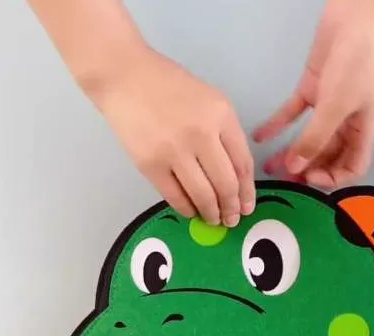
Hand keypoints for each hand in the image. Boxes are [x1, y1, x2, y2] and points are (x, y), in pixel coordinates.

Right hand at [94, 49, 254, 226]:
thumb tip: (234, 176)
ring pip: (202, 195)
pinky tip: (192, 212)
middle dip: (232, 208)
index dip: (247, 191)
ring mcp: (174, 151)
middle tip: (232, 219)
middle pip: (226, 184)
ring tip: (214, 219)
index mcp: (221, 116)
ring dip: (212, 213)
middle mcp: (202, 135)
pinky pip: (174, 196)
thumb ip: (225, 134)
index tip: (248, 206)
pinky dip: (187, 209)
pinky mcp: (149, 165)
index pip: (243, 164)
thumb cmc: (170, 86)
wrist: (125, 77)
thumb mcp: (210, 101)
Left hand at [254, 0, 373, 188]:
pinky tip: (260, 137)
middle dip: (306, 170)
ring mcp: (326, 108)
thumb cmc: (356, 66)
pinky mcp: (310, 92)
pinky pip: (292, 115)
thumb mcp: (337, 108)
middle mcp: (345, 124)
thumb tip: (295, 169)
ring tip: (269, 168)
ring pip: (308, 139)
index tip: (308, 178)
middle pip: (326, 157)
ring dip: (290, 154)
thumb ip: (315, 140)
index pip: (351, 168)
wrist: (356, 18)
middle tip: (282, 181)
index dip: (332, 179)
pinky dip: (277, 126)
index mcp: (362, 132)